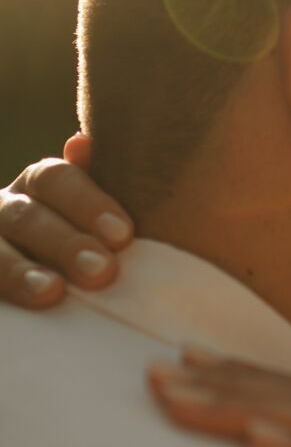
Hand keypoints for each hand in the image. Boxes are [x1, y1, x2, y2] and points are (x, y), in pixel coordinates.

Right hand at [0, 136, 132, 307]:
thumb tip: (82, 142)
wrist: (32, 288)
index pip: (56, 179)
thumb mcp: (93, 222)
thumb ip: (93, 194)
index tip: (123, 235)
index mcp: (38, 185)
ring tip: (52, 291)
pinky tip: (26, 304)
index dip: (88, 204)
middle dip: (65, 244)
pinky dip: (3, 286)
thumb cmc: (85, 249)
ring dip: (20, 271)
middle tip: (102, 271)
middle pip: (27, 217)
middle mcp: (5, 208)